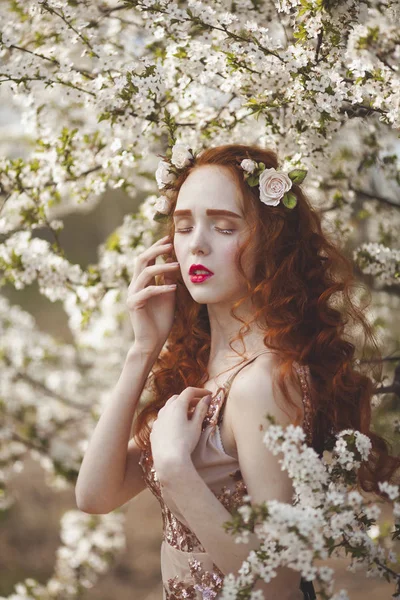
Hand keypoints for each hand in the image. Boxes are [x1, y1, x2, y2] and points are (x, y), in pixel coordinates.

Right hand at [126, 234, 179, 354]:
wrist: (152, 341)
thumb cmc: (161, 320)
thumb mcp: (169, 296)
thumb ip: (168, 280)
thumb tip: (173, 262)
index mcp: (142, 282)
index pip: (147, 259)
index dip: (157, 247)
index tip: (170, 239)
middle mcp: (135, 285)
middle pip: (141, 260)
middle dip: (156, 250)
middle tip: (171, 244)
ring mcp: (132, 294)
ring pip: (145, 273)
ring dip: (162, 267)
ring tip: (177, 265)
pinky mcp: (134, 305)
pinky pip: (147, 292)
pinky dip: (161, 288)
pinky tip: (173, 288)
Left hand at [150, 387, 212, 477]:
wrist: (169, 460)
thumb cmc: (185, 442)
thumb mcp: (196, 425)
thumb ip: (201, 410)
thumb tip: (206, 398)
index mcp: (177, 406)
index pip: (189, 392)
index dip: (200, 391)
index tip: (209, 395)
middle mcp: (165, 410)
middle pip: (178, 398)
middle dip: (189, 399)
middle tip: (199, 405)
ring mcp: (158, 420)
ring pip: (168, 407)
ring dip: (179, 407)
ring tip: (189, 415)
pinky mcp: (154, 430)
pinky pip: (163, 418)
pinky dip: (171, 417)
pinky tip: (177, 426)